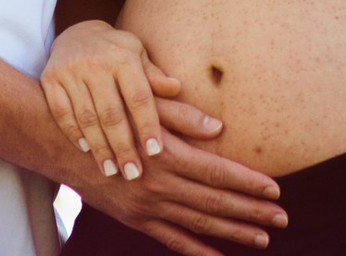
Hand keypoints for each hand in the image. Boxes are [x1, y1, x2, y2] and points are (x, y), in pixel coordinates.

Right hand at [41, 20, 181, 179]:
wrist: (77, 33)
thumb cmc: (116, 51)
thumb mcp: (138, 55)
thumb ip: (154, 76)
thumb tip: (177, 88)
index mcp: (123, 56)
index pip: (138, 96)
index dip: (147, 125)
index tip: (155, 152)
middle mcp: (96, 63)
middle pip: (112, 113)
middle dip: (123, 146)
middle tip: (134, 174)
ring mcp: (70, 71)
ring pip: (87, 118)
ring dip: (100, 148)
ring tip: (111, 171)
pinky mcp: (51, 80)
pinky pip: (62, 113)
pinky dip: (74, 134)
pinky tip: (86, 150)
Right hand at [74, 121, 286, 255]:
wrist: (62, 141)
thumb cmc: (110, 111)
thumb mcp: (145, 105)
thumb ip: (182, 116)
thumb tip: (219, 127)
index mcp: (166, 154)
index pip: (218, 171)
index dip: (249, 181)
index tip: (276, 188)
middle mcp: (159, 185)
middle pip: (215, 201)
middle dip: (252, 210)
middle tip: (283, 217)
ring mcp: (146, 207)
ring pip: (199, 223)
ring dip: (233, 231)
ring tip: (264, 236)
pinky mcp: (135, 219)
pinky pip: (171, 240)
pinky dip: (197, 250)